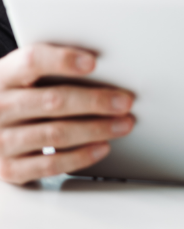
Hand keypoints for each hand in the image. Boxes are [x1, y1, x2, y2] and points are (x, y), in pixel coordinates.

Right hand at [0, 45, 134, 184]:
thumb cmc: (16, 93)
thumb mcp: (23, 74)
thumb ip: (52, 68)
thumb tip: (105, 66)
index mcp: (5, 75)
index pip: (32, 61)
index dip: (63, 60)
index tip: (93, 62)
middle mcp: (0, 107)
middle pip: (52, 101)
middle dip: (95, 101)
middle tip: (125, 101)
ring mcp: (1, 140)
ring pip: (55, 134)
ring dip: (96, 129)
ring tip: (123, 124)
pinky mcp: (8, 169)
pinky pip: (48, 165)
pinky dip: (80, 156)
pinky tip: (102, 147)